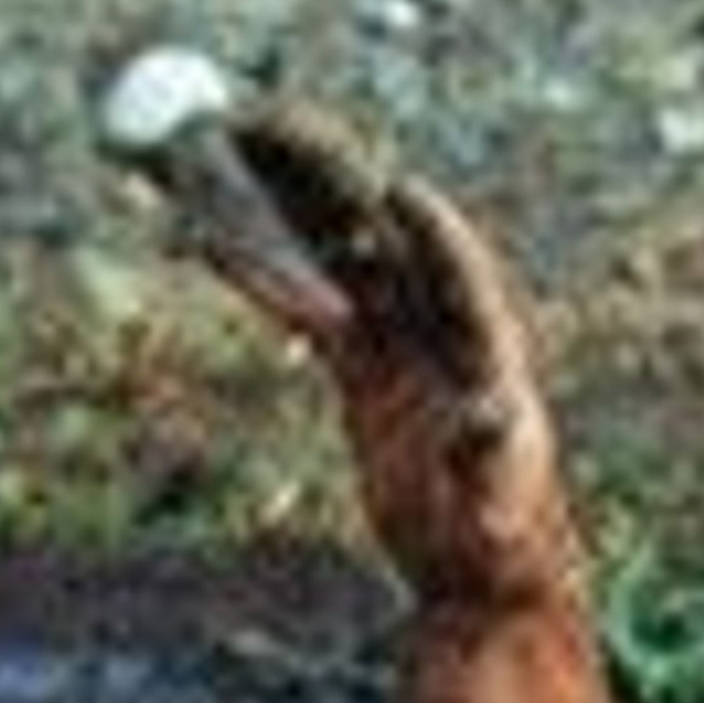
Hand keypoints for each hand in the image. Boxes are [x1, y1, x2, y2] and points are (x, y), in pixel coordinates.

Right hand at [165, 97, 578, 616]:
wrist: (479, 576)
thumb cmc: (500, 549)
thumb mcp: (496, 508)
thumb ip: (488, 459)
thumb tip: (489, 413)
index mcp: (487, 352)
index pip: (461, 275)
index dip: (434, 233)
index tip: (400, 191)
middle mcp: (442, 327)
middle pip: (381, 230)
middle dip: (329, 175)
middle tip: (269, 126)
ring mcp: (401, 339)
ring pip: (336, 248)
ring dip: (284, 195)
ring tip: (224, 137)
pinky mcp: (365, 366)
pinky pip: (307, 303)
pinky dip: (260, 272)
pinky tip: (203, 237)